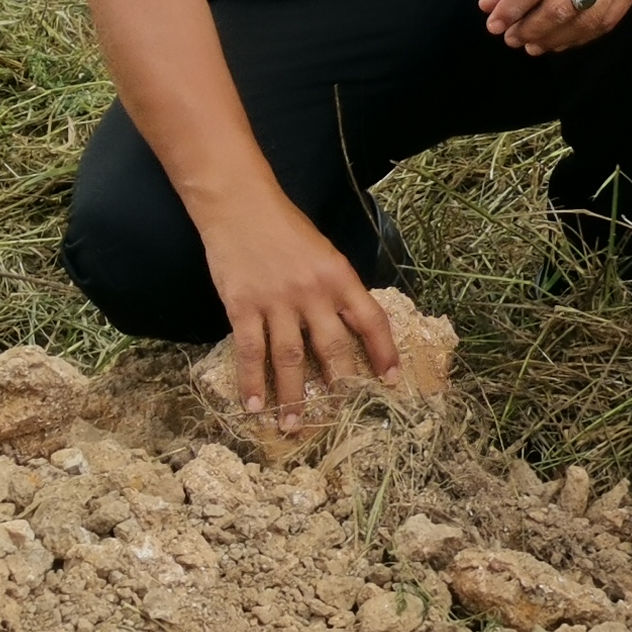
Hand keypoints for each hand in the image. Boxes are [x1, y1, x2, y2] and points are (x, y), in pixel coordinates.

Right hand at [201, 192, 401, 429]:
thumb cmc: (286, 228)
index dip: (384, 351)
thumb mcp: (324, 252)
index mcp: (339, 275)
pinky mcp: (242, 306)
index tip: (391, 380)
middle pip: (332, 346)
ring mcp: (276, 301)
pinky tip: (255, 406)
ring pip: (289, 358)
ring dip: (292, 396)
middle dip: (340, 384)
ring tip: (294, 426)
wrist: (240, 205)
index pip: (371, 319)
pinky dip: (252, 381)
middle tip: (342, 415)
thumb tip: (350, 324)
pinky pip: (250, 351)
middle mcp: (313, 291)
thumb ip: (337, 287)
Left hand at [485, 0, 631, 54]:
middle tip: (511, 39)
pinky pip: (607, 22)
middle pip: (561, 7)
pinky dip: (581, 37)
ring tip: (532, 45)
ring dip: (554, 39)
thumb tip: (491, 4)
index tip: (494, 25)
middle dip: (530, 28)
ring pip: (585, 21)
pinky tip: (561, 39)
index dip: (512, 8)